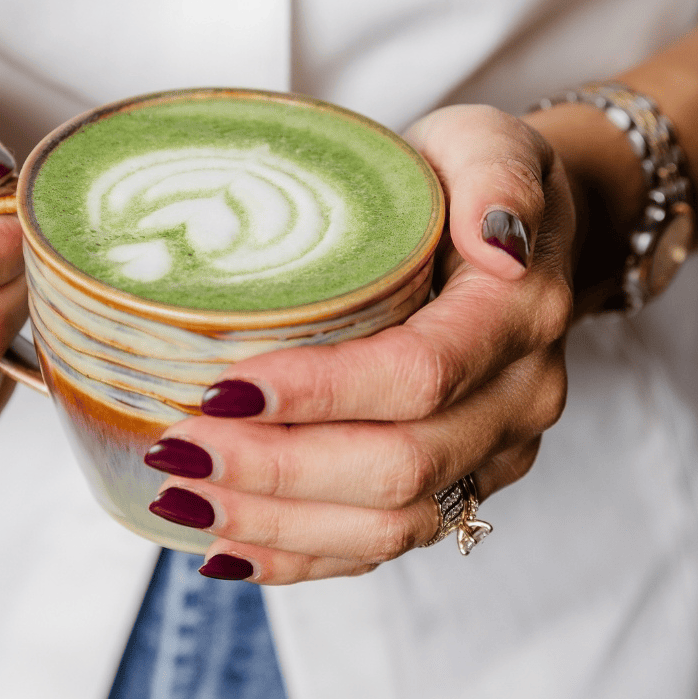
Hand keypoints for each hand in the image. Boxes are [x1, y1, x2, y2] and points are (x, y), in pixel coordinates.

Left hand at [143, 105, 575, 582]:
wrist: (515, 235)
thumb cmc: (474, 180)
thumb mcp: (486, 144)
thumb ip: (495, 178)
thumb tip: (498, 241)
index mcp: (518, 317)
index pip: (416, 377)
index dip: (317, 395)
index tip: (221, 391)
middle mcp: (517, 400)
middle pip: (398, 469)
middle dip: (278, 470)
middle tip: (179, 448)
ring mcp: (492, 452)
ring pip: (392, 524)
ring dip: (279, 523)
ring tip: (186, 498)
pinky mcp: (463, 481)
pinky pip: (388, 542)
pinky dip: (305, 554)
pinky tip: (233, 547)